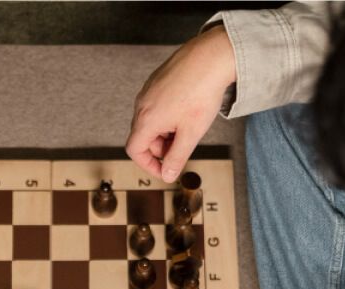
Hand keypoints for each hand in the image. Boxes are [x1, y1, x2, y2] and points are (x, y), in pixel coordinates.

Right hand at [126, 25, 236, 182]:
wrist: (210, 57)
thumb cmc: (201, 92)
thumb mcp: (190, 133)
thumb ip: (177, 158)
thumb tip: (168, 175)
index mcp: (146, 119)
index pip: (134, 151)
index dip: (149, 165)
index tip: (166, 170)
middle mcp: (142, 104)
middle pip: (143, 136)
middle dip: (162, 148)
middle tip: (184, 147)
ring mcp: (148, 90)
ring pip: (151, 121)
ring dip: (166, 132)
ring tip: (189, 126)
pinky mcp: (157, 81)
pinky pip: (157, 105)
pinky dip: (168, 115)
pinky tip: (188, 110)